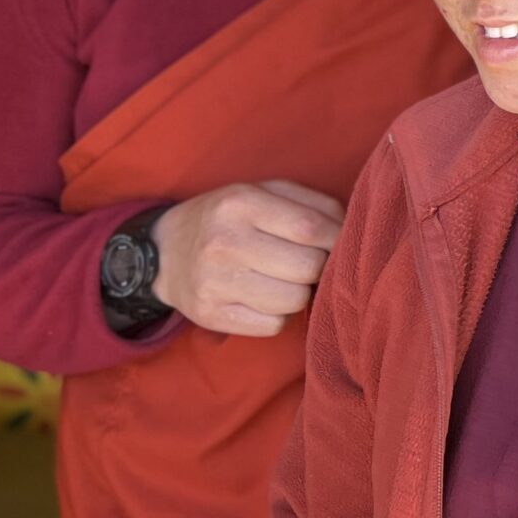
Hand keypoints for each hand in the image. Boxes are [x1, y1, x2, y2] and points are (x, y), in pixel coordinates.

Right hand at [150, 180, 344, 338]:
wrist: (165, 251)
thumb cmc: (232, 218)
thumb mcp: (266, 192)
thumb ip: (314, 204)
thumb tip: (352, 231)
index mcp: (241, 204)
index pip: (311, 229)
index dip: (337, 239)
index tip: (339, 242)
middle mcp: (224, 243)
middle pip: (307, 268)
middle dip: (318, 267)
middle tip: (308, 261)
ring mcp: (214, 282)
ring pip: (293, 301)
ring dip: (300, 292)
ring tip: (284, 278)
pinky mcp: (210, 315)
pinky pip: (273, 325)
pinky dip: (278, 315)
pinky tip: (264, 297)